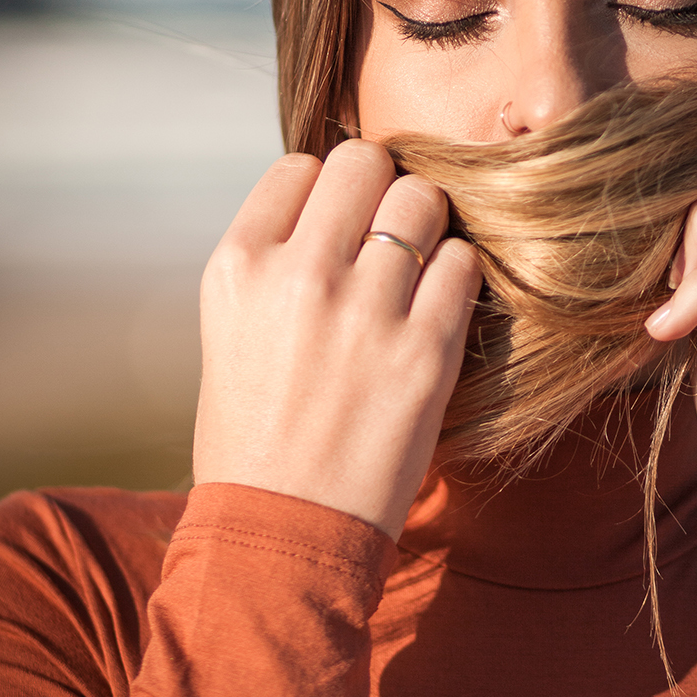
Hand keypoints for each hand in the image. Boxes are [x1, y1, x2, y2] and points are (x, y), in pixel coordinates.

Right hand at [193, 140, 480, 540]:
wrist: (284, 535)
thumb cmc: (255, 433)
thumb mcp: (233, 328)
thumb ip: (279, 257)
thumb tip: (341, 195)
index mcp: (238, 267)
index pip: (301, 165)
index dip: (326, 190)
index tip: (335, 227)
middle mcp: (298, 277)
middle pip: (366, 161)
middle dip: (382, 187)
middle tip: (386, 233)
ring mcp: (365, 311)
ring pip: (423, 199)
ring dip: (427, 225)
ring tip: (415, 268)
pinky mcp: (426, 350)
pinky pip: (463, 262)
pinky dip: (457, 275)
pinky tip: (437, 307)